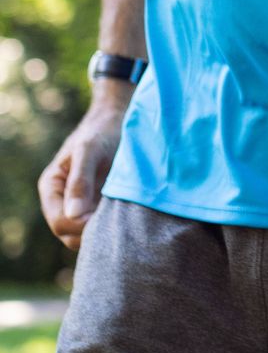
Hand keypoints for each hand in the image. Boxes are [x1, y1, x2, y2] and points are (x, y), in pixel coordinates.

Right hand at [37, 89, 129, 248]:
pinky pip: (103, 224)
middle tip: (118, 220)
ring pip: (87, 233)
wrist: (121, 118)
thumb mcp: (90, 149)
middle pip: (70, 234)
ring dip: (103, 230)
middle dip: (91, 233)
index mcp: (52, 188)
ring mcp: (82, 204)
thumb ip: (80, 181)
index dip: (79, 226)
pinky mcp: (100, 204)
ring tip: (125, 216)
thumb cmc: (103, 130)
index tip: (103, 218)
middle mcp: (63, 200)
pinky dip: (113, 225)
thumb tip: (74, 215)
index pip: (59, 222)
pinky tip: (130, 214)